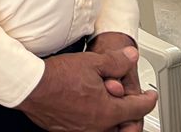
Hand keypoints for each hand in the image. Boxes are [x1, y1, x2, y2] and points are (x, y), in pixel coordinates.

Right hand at [17, 47, 156, 131]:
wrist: (30, 87)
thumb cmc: (57, 77)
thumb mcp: (92, 62)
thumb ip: (116, 61)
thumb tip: (131, 56)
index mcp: (107, 111)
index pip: (137, 109)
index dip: (148, 100)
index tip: (150, 96)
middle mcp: (97, 127)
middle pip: (125, 126)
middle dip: (131, 115)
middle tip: (132, 104)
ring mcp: (82, 131)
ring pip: (107, 130)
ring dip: (113, 118)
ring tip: (109, 104)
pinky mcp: (69, 131)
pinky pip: (90, 129)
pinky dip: (96, 121)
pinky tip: (89, 108)